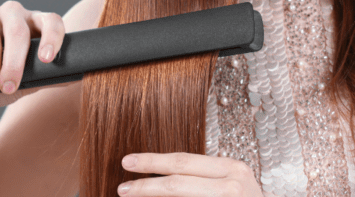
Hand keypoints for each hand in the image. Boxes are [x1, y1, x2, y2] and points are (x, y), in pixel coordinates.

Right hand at [0, 0, 65, 110]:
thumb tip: (77, 76)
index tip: (46, 59)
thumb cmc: (3, 83)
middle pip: (18, 32)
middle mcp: (11, 12)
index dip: (52, 37)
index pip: (51, 21)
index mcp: (34, 23)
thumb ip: (49, 76)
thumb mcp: (29, 81)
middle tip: (9, 89)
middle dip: (14, 64)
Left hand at [117, 152, 262, 196]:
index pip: (183, 162)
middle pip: (178, 183)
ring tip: (131, 196)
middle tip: (122, 188)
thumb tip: (161, 176)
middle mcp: (232, 186)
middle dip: (145, 186)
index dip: (153, 162)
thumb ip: (202, 177)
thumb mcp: (230, 183)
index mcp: (231, 168)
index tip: (128, 162)